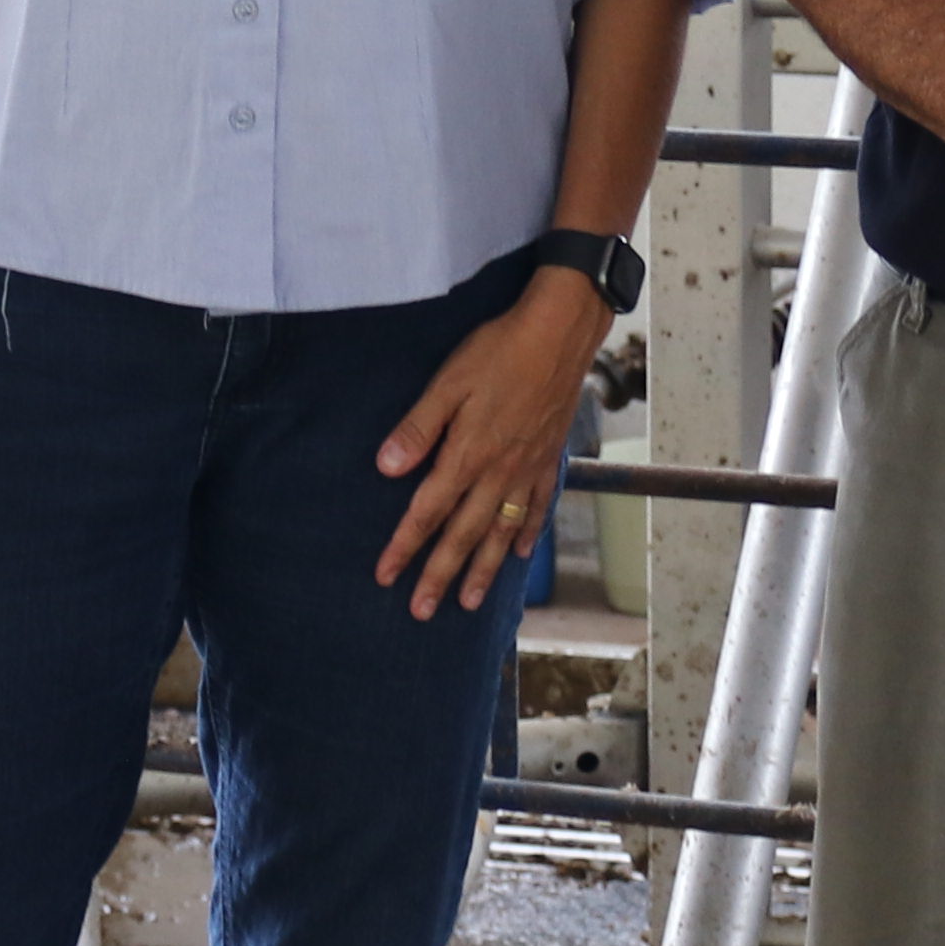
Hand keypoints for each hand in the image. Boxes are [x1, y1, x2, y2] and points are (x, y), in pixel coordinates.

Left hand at [375, 272, 605, 617]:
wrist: (559, 334)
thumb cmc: (499, 351)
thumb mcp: (448, 383)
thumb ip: (418, 429)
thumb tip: (386, 469)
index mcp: (468, 455)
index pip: (428, 511)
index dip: (405, 545)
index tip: (386, 576)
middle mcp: (498, 472)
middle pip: (464, 534)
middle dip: (440, 575)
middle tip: (422, 611)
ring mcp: (527, 469)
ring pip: (500, 531)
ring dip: (483, 569)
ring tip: (470, 601)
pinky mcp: (549, 458)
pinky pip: (536, 507)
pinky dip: (526, 533)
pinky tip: (518, 552)